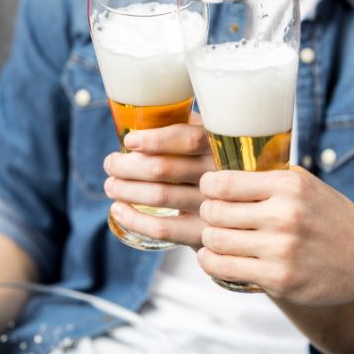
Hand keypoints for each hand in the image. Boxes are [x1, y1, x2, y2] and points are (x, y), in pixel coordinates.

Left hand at [103, 116, 214, 248]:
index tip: (129, 141)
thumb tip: (137, 120)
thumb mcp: (208, 137)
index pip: (188, 139)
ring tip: (111, 185)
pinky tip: (118, 210)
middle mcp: (220, 175)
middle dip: (127, 166)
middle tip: (111, 164)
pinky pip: (162, 228)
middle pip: (164, 169)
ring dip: (125, 190)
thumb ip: (184, 125)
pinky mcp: (202, 232)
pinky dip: (134, 219)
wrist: (243, 206)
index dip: (155, 140)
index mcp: (220, 145)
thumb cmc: (212, 161)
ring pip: (159, 196)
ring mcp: (212, 206)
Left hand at [197, 167, 353, 307]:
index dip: (208, 187)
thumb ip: (271, 178)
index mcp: (289, 185)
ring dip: (208, 240)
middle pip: (214, 212)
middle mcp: (283, 215)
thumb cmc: (334, 221)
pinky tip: (215, 258)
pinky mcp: (277, 278)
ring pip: (214, 240)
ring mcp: (280, 249)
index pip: (223, 182)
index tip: (210, 192)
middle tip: (214, 218)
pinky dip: (211, 262)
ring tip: (215, 239)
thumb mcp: (308, 186)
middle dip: (208, 214)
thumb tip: (225, 169)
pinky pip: (223, 268)